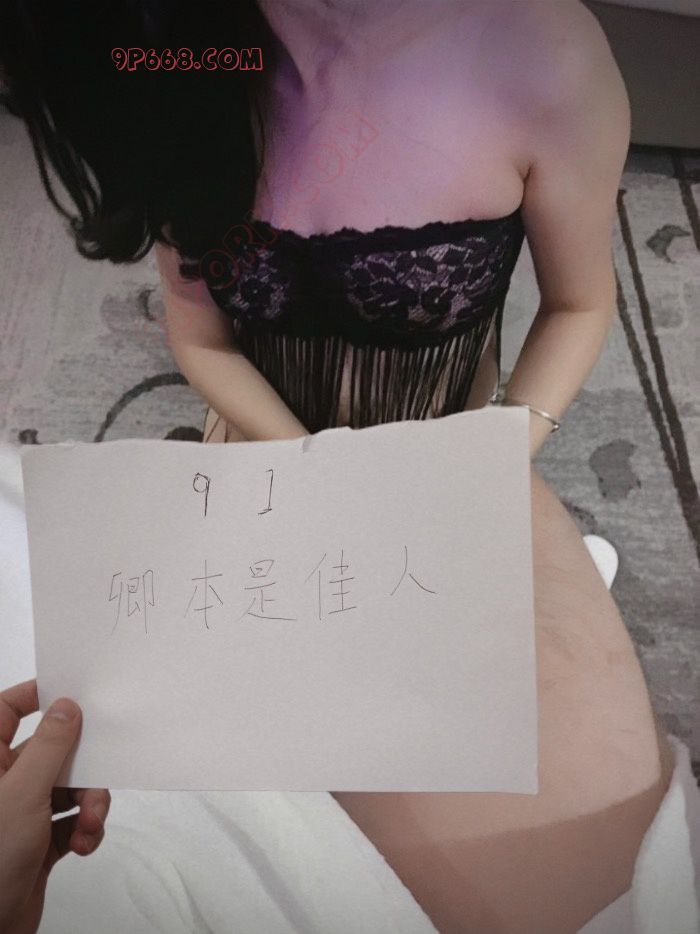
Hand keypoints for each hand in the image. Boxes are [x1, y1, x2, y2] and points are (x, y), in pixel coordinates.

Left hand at [0, 679, 110, 933]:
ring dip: (88, 803)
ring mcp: (19, 812)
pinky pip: (72, 820)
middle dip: (82, 767)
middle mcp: (3, 782)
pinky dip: (84, 829)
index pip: (7, 710)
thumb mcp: (22, 793)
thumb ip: (50, 746)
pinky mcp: (37, 841)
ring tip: (89, 824)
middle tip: (97, 773)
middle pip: (53, 751)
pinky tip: (83, 843)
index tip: (73, 695)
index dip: (37, 696)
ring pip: (69, 787)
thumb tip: (67, 706)